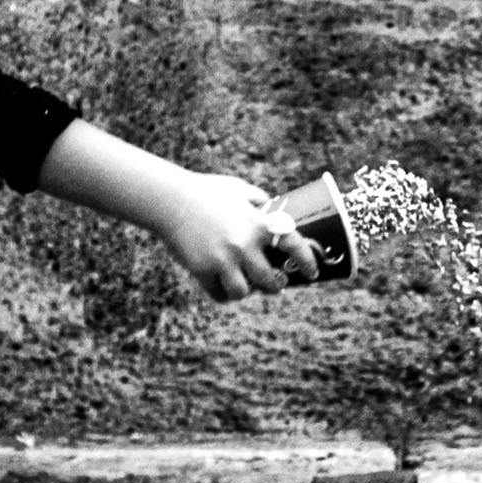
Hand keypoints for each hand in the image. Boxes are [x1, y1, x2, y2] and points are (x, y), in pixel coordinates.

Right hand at [163, 172, 305, 301]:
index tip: (312, 273)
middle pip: (270, 280)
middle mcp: (243, 244)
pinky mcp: (202, 270)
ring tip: (246, 285)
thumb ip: (259, 201)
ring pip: (244, 292)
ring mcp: (222, 260)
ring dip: (247, 291)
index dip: (307, 261)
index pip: (293, 245)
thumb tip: (275, 209)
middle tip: (276, 284)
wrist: (169, 200)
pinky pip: (219, 294)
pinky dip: (223, 293)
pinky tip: (224, 288)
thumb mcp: (239, 188)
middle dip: (276, 286)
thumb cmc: (206, 191)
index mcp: (257, 223)